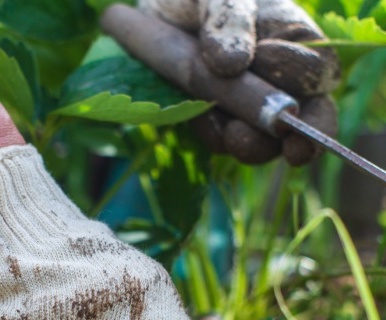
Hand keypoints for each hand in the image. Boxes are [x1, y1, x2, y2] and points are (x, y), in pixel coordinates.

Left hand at [139, 0, 339, 164]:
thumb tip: (233, 63)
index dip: (297, 75)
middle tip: (296, 151)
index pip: (317, 70)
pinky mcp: (219, 121)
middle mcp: (280, 79)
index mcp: (294, 40)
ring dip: (254, 144)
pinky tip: (200, 114)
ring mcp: (249, 105)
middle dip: (302, 136)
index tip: (263, 58)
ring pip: (265, 139)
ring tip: (234, 134)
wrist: (154, 17)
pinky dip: (214, 134)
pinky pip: (222, 139)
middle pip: (308, 116)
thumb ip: (227, 19)